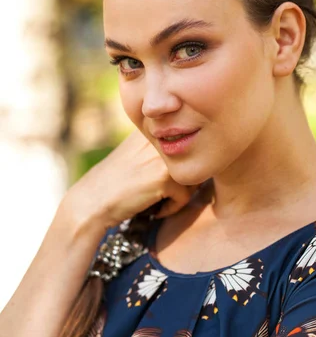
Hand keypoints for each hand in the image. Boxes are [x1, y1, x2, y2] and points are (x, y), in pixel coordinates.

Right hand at [66, 129, 199, 227]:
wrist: (93, 201)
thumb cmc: (115, 181)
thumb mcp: (137, 152)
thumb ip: (162, 147)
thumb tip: (201, 153)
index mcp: (153, 126)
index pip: (187, 142)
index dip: (180, 164)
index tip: (161, 178)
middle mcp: (159, 136)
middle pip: (194, 159)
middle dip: (183, 180)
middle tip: (162, 192)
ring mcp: (163, 156)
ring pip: (194, 178)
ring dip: (180, 194)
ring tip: (158, 200)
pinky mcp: (165, 178)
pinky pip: (185, 197)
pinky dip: (172, 208)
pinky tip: (154, 209)